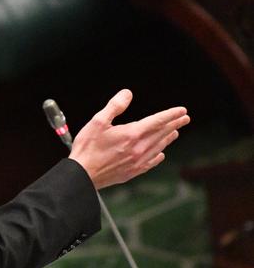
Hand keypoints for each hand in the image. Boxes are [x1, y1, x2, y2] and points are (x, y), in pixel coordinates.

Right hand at [69, 89, 189, 189]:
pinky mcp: (133, 172)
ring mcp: (137, 162)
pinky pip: (151, 162)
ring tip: (175, 132)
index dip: (171, 115)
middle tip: (185, 118)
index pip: (157, 122)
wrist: (83, 174)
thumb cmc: (87, 147)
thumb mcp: (98, 121)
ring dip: (168, 138)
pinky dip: (158, 155)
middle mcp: (139, 149)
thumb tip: (128, 93)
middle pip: (161, 134)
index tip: (182, 110)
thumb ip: (115, 106)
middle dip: (174, 124)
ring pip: (158, 147)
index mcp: (131, 134)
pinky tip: (160, 154)